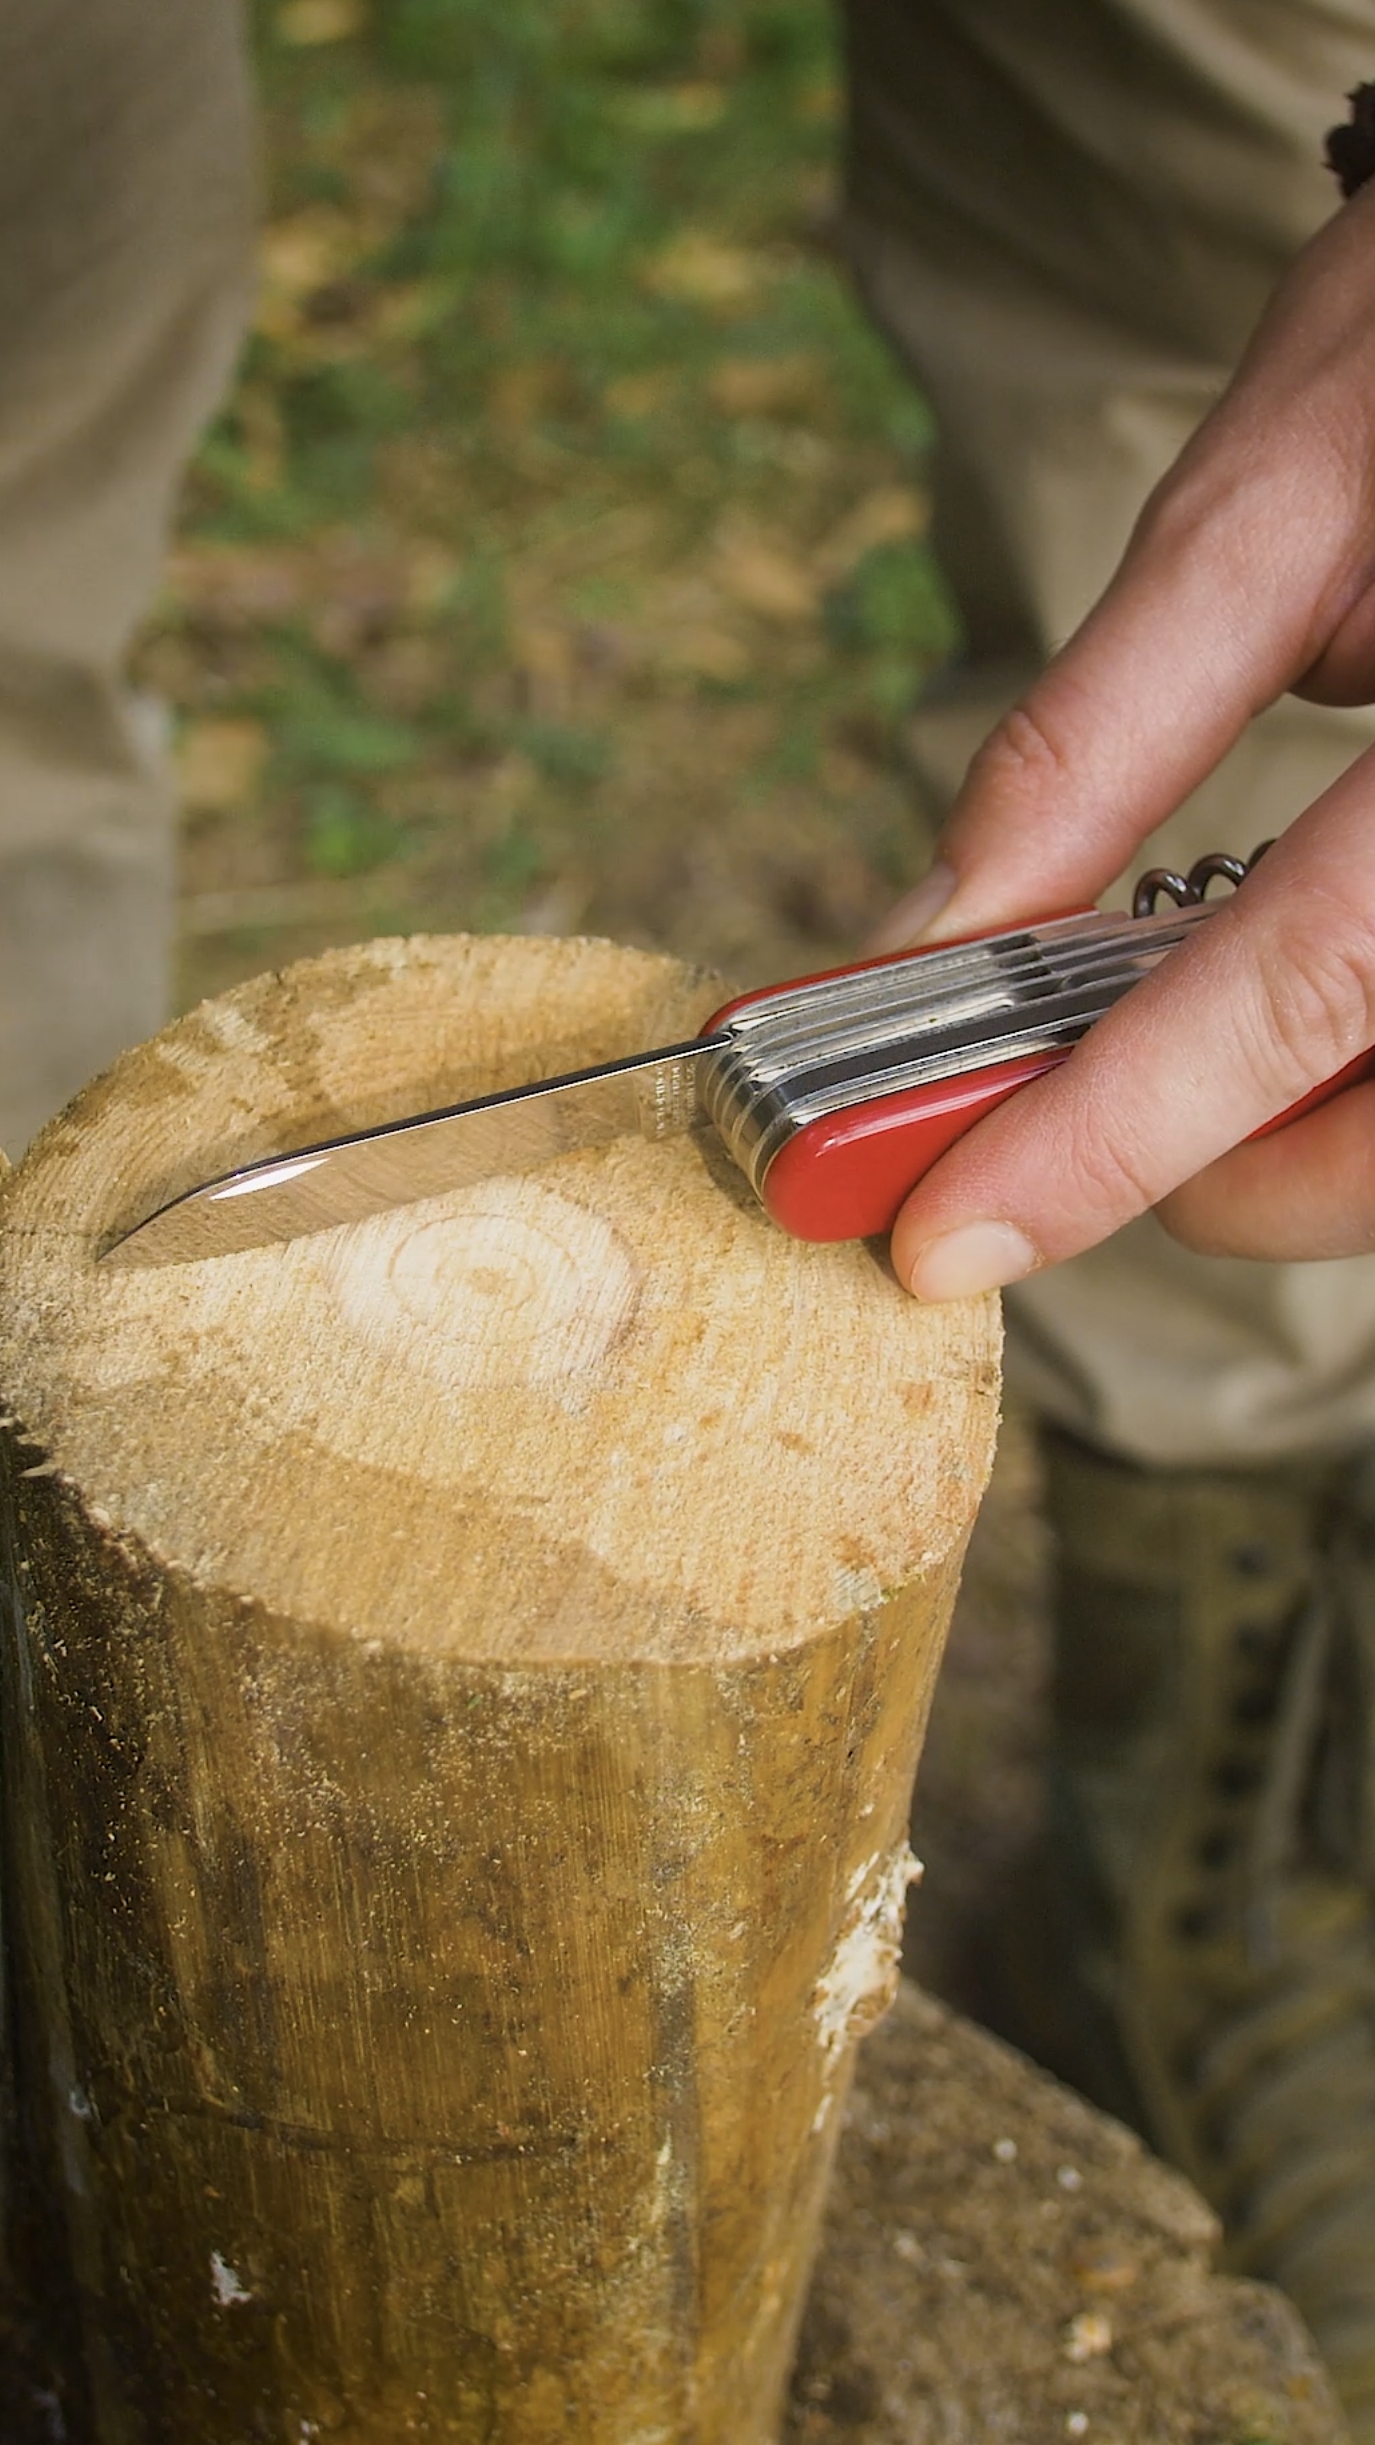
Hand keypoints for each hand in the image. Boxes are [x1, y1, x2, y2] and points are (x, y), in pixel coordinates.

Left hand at [869, 181, 1374, 1302]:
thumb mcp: (1264, 508)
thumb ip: (1101, 738)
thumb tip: (937, 926)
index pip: (1296, 990)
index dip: (1107, 1138)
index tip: (946, 1240)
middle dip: (1211, 1179)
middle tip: (1052, 1131)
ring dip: (1290, 1139)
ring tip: (1168, 1045)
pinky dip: (1347, 1069)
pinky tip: (1286, 1007)